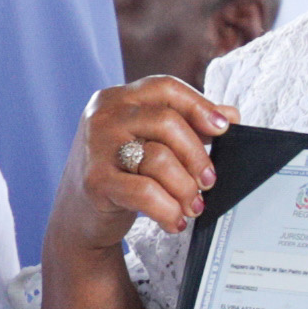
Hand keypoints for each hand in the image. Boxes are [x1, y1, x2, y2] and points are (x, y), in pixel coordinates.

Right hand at [54, 79, 231, 249]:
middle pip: (167, 121)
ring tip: (192, 207)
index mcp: (117, 99)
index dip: (199, 105)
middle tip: (209, 181)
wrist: (77, 216)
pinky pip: (146, 192)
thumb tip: (229, 114)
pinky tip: (174, 220)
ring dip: (185, 189)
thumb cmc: (118, 174)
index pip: (165, 88)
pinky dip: (168, 210)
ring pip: (159, 159)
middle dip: (197, 155)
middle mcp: (103, 117)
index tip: (223, 128)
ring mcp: (96, 148)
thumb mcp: (147, 143)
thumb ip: (184, 125)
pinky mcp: (95, 181)